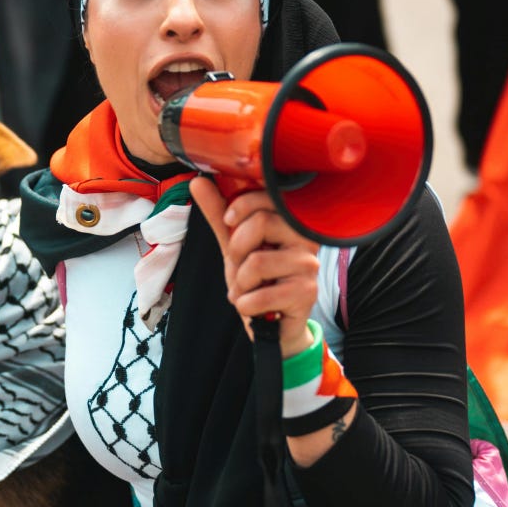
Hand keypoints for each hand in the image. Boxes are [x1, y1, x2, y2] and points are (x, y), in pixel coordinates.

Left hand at [189, 176, 319, 357]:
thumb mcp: (234, 244)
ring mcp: (309, 266)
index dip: (241, 206)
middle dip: (237, 250)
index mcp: (292, 222)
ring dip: (240, 283)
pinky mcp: (306, 293)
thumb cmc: (258, 280)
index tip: (230, 221)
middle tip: (241, 266)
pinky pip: (260, 296)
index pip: (268, 196)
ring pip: (257, 262)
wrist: (272, 325)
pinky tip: (255, 308)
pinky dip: (246, 305)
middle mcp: (306, 239)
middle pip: (261, 223)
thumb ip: (219, 214)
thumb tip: (198, 181)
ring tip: (249, 289)